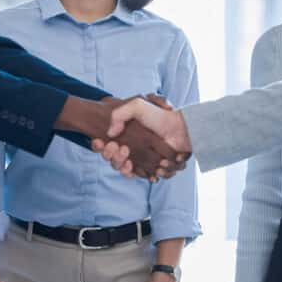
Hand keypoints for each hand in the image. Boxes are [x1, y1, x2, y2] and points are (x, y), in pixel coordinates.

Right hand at [60, 97, 181, 179]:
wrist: (182, 129)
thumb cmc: (160, 116)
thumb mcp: (137, 105)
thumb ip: (119, 114)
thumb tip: (110, 133)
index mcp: (126, 136)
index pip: (106, 146)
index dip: (100, 147)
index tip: (99, 142)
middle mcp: (132, 149)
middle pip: (113, 160)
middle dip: (112, 155)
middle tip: (119, 148)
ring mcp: (142, 160)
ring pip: (124, 169)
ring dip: (122, 163)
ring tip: (127, 154)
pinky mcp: (152, 169)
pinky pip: (138, 175)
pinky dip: (136, 172)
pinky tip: (133, 165)